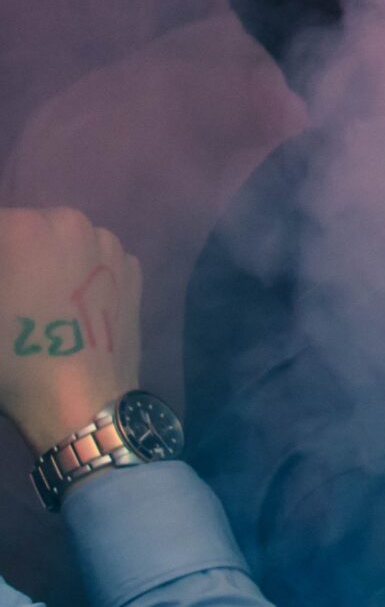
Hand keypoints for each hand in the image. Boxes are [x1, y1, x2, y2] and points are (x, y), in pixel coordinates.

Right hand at [0, 209, 140, 451]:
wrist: (80, 399)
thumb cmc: (12, 356)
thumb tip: (7, 276)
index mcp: (25, 227)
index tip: (3, 287)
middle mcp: (72, 222)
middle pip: (28, 227)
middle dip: (12, 251)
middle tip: (11, 292)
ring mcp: (110, 245)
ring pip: (66, 241)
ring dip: (49, 258)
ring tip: (39, 300)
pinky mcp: (133, 270)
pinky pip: (96, 261)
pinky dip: (82, 273)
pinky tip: (71, 307)